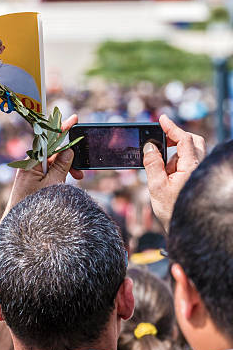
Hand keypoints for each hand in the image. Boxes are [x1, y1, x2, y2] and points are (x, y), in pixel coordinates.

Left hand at [0, 115, 82, 229]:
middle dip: (69, 158)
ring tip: (77, 180)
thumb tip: (68, 149)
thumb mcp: (52, 185)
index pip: (49, 141)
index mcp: (31, 163)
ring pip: (53, 163)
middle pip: (53, 153)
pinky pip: (49, 173)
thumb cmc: (33, 207)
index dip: (63, 129)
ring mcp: (31, 174)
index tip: (74, 119)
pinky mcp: (33, 182)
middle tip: (81, 172)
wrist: (18, 228)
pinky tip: (67, 184)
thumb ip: (61, 165)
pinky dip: (60, 176)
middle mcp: (30, 166)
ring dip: (66, 168)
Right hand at [143, 114, 205, 231]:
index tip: (161, 119)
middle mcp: (201, 167)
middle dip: (176, 137)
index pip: (184, 139)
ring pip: (190, 152)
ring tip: (162, 173)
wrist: (186, 230)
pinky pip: (188, 162)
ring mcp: (200, 172)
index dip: (172, 127)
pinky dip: (177, 164)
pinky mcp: (198, 177)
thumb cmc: (172, 210)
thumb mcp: (157, 187)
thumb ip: (153, 164)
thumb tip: (149, 146)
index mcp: (192, 168)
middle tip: (160, 138)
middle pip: (193, 141)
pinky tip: (167, 178)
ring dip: (174, 155)